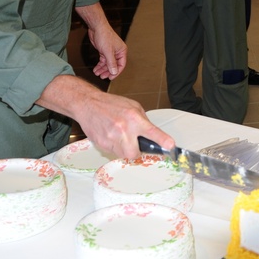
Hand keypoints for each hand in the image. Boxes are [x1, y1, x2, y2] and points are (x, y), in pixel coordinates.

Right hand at [36, 77, 175, 160]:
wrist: (87, 104)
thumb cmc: (111, 104)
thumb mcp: (132, 106)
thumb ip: (143, 121)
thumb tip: (151, 135)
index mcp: (134, 118)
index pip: (151, 132)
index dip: (162, 140)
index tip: (170, 146)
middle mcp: (123, 129)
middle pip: (134, 154)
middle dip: (136, 152)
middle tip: (134, 144)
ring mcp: (111, 137)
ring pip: (122, 155)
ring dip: (124, 149)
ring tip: (119, 136)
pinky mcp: (101, 143)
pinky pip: (112, 152)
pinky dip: (114, 147)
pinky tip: (110, 135)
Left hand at [86, 21, 126, 79]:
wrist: (96, 27)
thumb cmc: (104, 36)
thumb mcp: (108, 52)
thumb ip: (111, 63)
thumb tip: (114, 72)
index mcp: (122, 51)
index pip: (121, 65)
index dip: (116, 72)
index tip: (110, 78)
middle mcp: (117, 52)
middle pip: (114, 65)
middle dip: (108, 71)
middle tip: (102, 77)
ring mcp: (110, 52)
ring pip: (107, 63)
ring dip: (102, 69)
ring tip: (97, 73)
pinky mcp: (104, 51)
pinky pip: (103, 60)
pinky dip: (99, 65)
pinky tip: (96, 69)